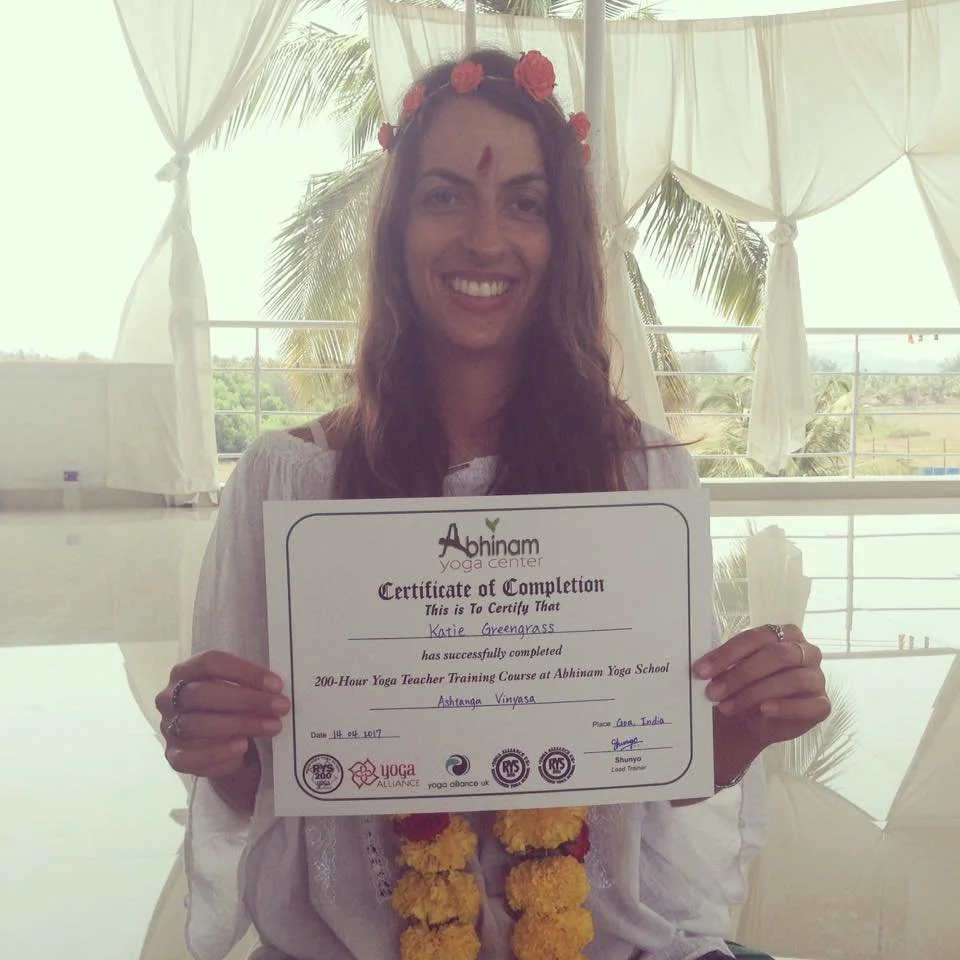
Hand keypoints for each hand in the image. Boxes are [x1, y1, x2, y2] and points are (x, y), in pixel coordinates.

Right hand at [155, 650, 289, 778]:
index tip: (276, 684)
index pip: (210, 662)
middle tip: (280, 706)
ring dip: (241, 725)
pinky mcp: (173, 756)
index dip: (244, 671)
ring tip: (272, 727)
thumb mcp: (238, 689)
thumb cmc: (229, 707)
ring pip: (199, 724)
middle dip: (247, 700)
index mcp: (185, 671)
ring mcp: (168, 727)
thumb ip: (251, 686)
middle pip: (203, 694)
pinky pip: (190, 757)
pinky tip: (241, 747)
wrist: (218, 743)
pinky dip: (217, 752)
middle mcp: (169, 697)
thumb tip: (276, 689)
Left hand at [694, 624, 830, 758]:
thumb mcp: (730, 671)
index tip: (701, 670)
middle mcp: (805, 651)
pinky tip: (764, 710)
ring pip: (790, 679)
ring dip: (754, 694)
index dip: (727, 654)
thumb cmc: (744, 687)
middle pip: (775, 656)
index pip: (755, 638)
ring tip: (727, 706)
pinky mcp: (822, 704)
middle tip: (712, 692)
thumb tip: (701, 665)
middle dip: (739, 675)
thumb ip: (723, 664)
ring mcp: (817, 677)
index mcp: (783, 633)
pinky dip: (784, 707)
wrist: (754, 719)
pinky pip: (809, 705)